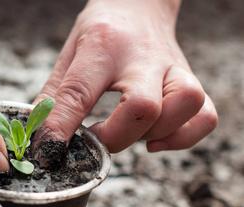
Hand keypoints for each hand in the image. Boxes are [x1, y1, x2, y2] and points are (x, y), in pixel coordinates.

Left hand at [34, 0, 217, 152]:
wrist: (137, 6)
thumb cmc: (100, 33)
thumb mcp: (69, 55)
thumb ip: (55, 97)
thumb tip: (42, 138)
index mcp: (102, 47)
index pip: (79, 92)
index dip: (61, 128)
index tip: (49, 151)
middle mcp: (143, 58)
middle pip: (142, 107)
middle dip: (115, 137)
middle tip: (96, 139)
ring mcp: (172, 69)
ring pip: (184, 106)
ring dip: (154, 133)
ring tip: (130, 133)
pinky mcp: (190, 80)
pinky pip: (204, 116)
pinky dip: (182, 137)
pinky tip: (156, 139)